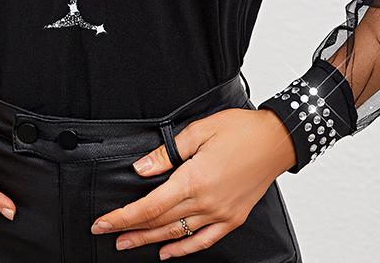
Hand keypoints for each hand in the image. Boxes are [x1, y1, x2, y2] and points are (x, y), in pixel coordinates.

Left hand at [89, 105, 296, 257]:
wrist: (276, 141)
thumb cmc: (240, 130)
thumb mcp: (199, 131)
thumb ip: (168, 153)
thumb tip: (142, 169)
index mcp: (194, 179)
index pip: (150, 206)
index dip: (123, 217)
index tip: (103, 222)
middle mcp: (206, 202)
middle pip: (159, 223)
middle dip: (130, 230)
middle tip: (108, 234)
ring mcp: (220, 214)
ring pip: (177, 234)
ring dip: (150, 241)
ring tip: (128, 244)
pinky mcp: (232, 219)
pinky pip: (203, 241)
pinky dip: (183, 249)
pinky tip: (167, 252)